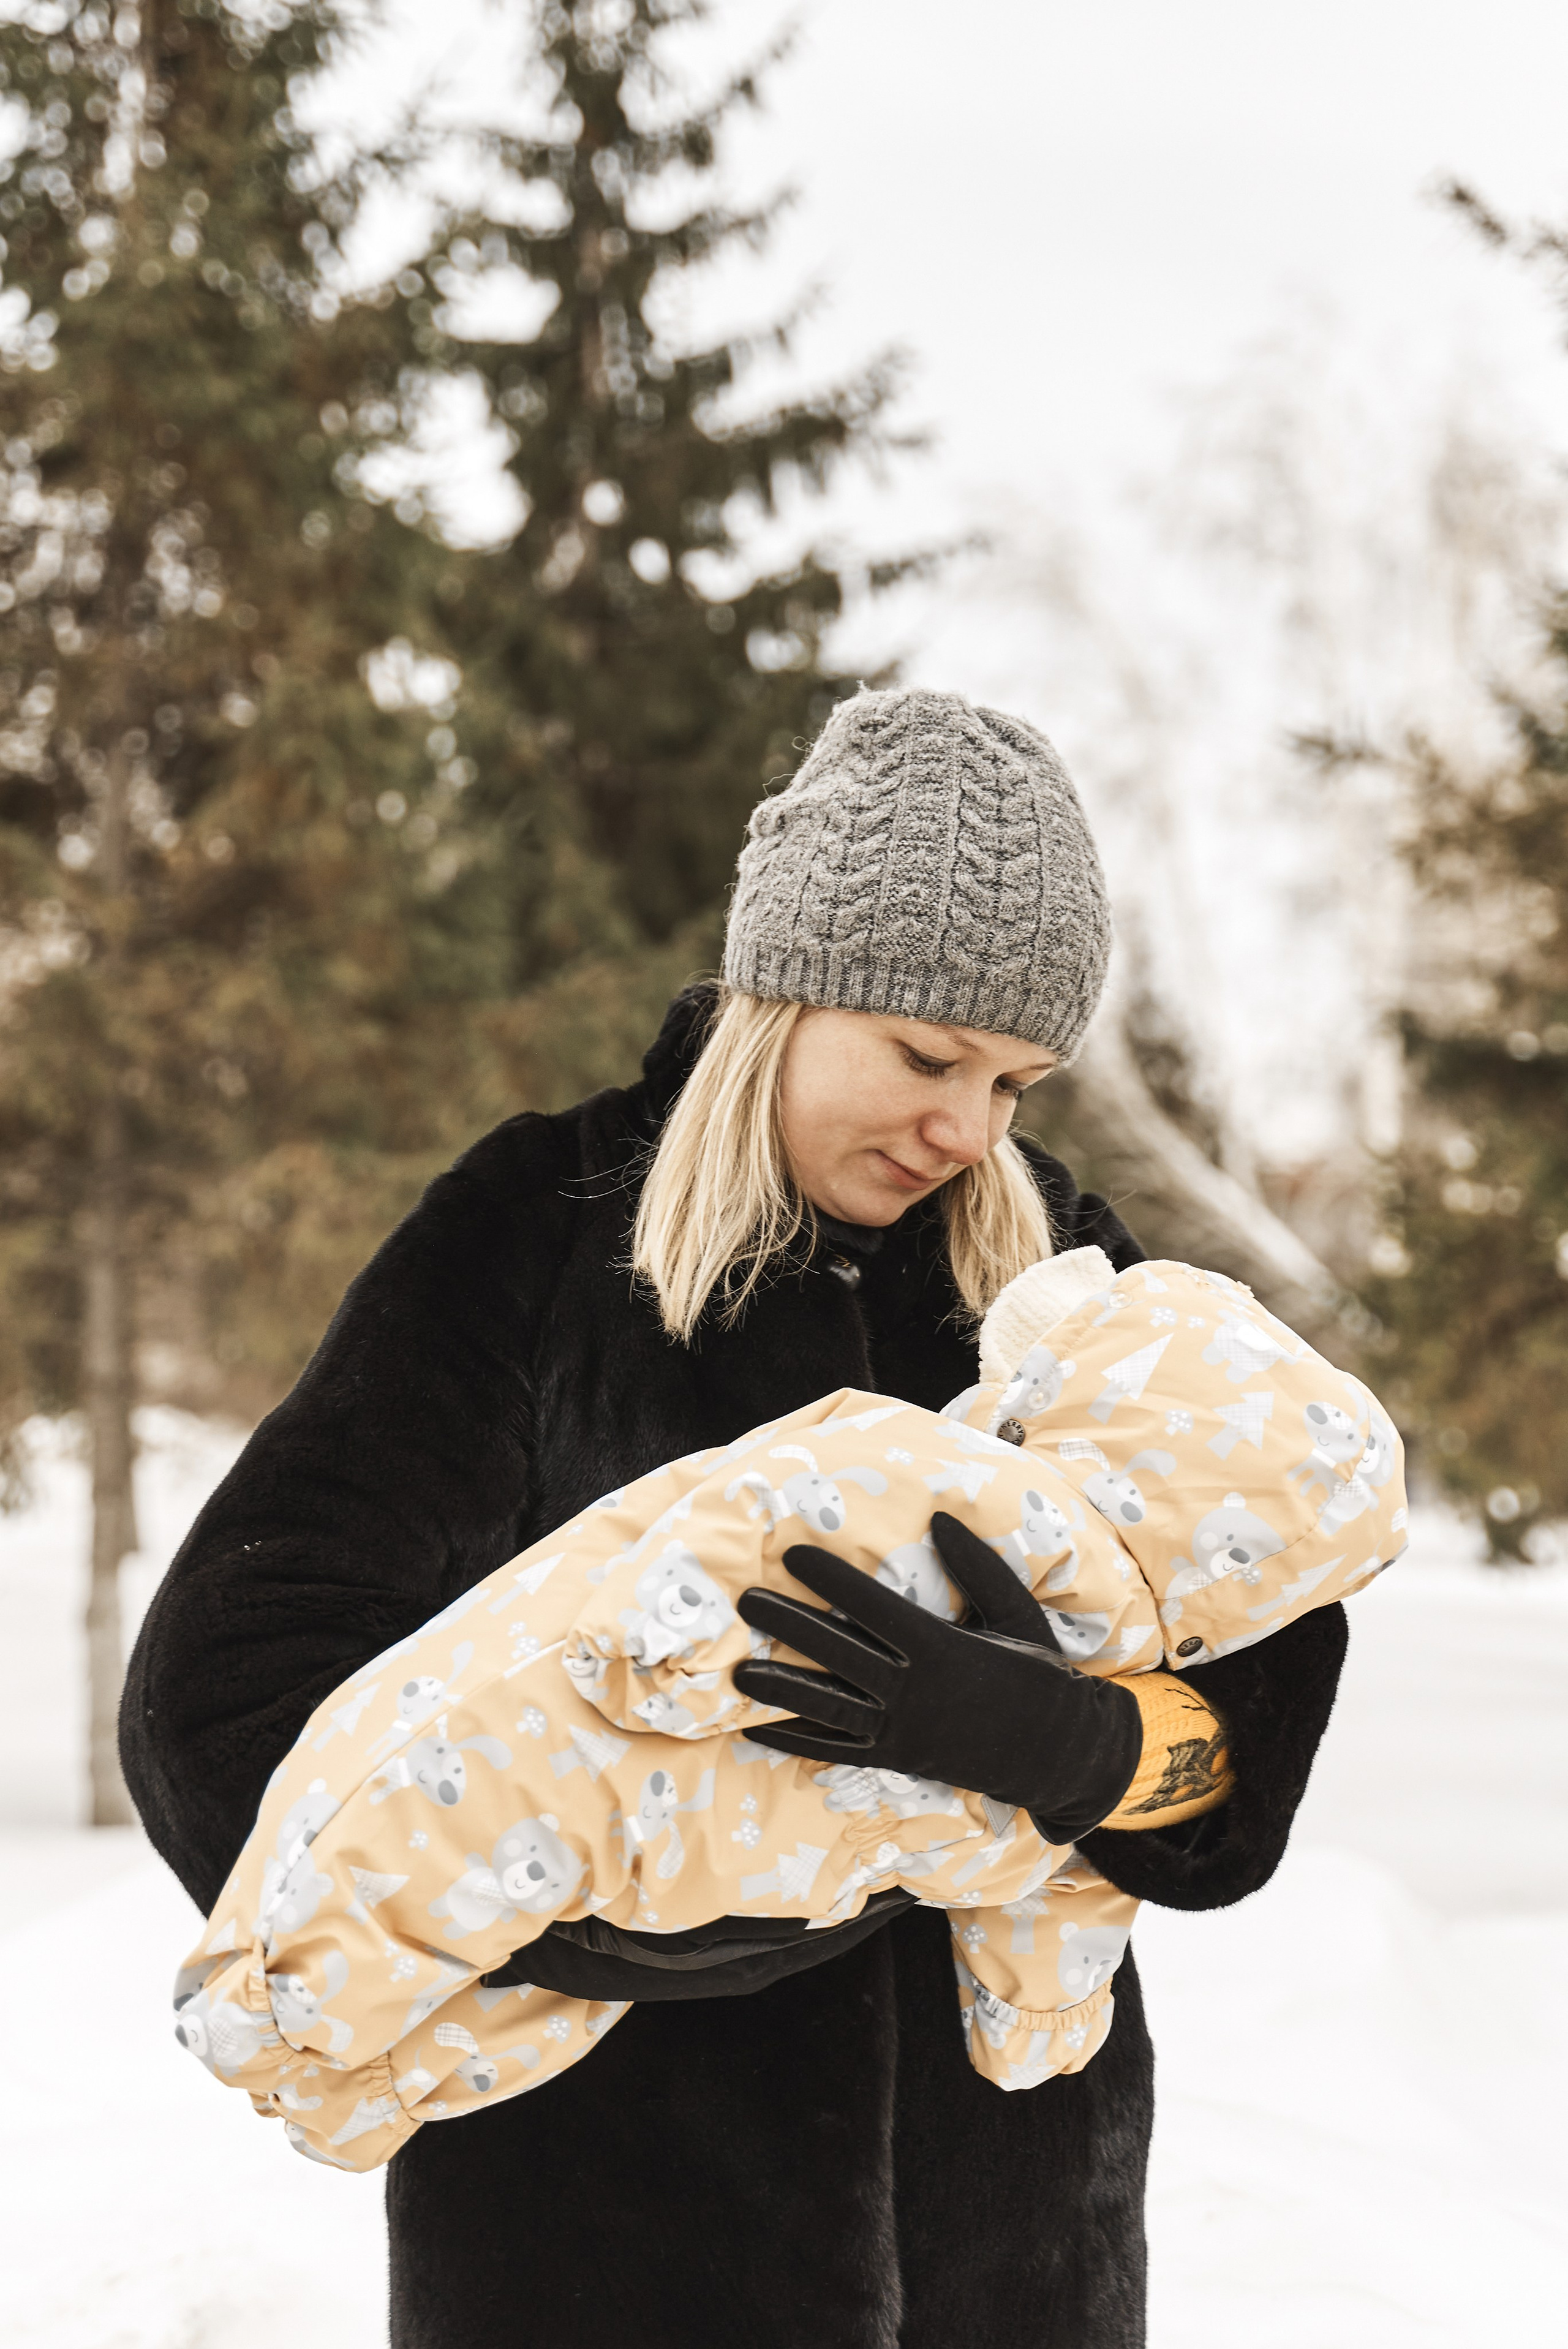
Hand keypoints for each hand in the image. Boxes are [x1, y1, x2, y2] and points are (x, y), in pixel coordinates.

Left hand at [731, 1512, 1142, 1844]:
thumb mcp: (1017, 1613)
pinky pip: (835, 1750)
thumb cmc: (1039, 1675)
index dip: (831, 1579)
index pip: (874, 1607)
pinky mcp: (895, 1759)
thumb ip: (979, 1567)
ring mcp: (901, 1729)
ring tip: (737, 1671)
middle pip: (839, 1652)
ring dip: (780, 1687)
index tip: (793, 1554)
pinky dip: (793, 1740)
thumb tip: (940, 1517)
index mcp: (942, 1648)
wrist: (1059, 1754)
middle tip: (745, 1601)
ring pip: (828, 1706)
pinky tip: (756, 1730)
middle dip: (789, 1625)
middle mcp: (914, 1689)